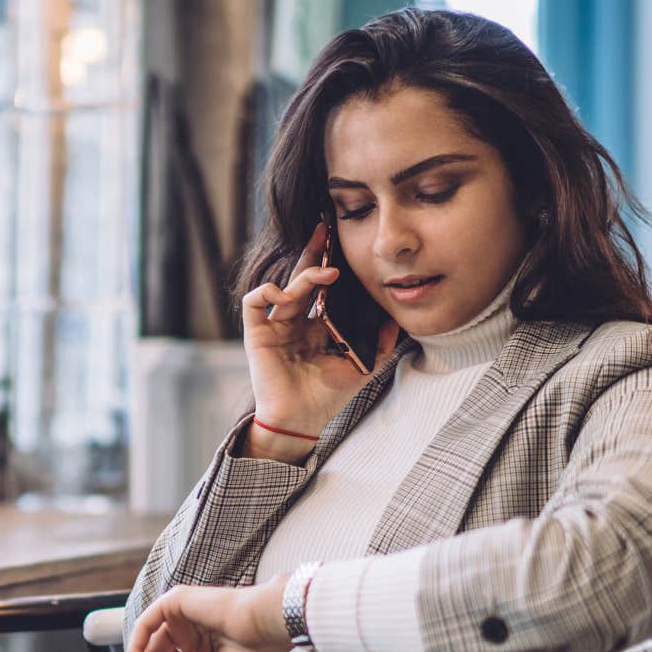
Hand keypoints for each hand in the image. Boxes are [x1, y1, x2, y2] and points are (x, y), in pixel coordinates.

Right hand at [239, 221, 378, 459]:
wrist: (301, 421)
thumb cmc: (326, 397)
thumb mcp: (362, 366)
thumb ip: (381, 344)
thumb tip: (397, 319)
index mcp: (315, 325)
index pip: (322, 288)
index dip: (329, 265)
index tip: (343, 243)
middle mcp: (294, 321)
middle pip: (302, 278)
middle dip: (313, 253)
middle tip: (326, 230)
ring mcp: (274, 326)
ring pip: (284, 288)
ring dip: (303, 276)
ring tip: (325, 274)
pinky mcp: (257, 334)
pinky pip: (254, 303)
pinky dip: (266, 292)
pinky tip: (285, 295)